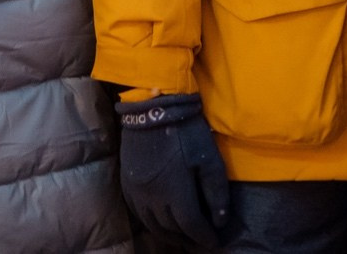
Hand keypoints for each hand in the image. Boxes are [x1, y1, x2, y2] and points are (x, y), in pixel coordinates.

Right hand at [116, 92, 229, 248]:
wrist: (152, 107)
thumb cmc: (185, 130)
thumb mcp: (209, 158)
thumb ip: (216, 192)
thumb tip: (220, 220)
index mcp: (175, 192)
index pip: (191, 226)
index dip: (205, 237)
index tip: (215, 241)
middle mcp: (153, 198)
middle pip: (172, 228)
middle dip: (189, 238)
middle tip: (201, 241)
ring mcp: (137, 192)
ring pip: (153, 224)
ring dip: (169, 234)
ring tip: (183, 236)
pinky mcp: (127, 183)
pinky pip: (138, 213)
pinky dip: (152, 223)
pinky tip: (161, 222)